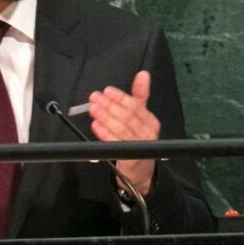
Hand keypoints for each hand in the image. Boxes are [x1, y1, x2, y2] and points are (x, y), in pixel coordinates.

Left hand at [88, 70, 158, 195]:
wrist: (140, 170)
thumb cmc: (137, 139)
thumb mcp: (140, 117)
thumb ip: (140, 96)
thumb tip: (143, 74)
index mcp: (150, 121)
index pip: (136, 106)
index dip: (120, 97)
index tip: (106, 91)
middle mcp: (148, 134)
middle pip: (127, 116)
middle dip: (109, 105)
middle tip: (94, 98)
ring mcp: (139, 147)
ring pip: (121, 129)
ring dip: (105, 117)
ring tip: (93, 109)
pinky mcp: (129, 158)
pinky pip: (115, 143)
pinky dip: (105, 134)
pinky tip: (95, 125)